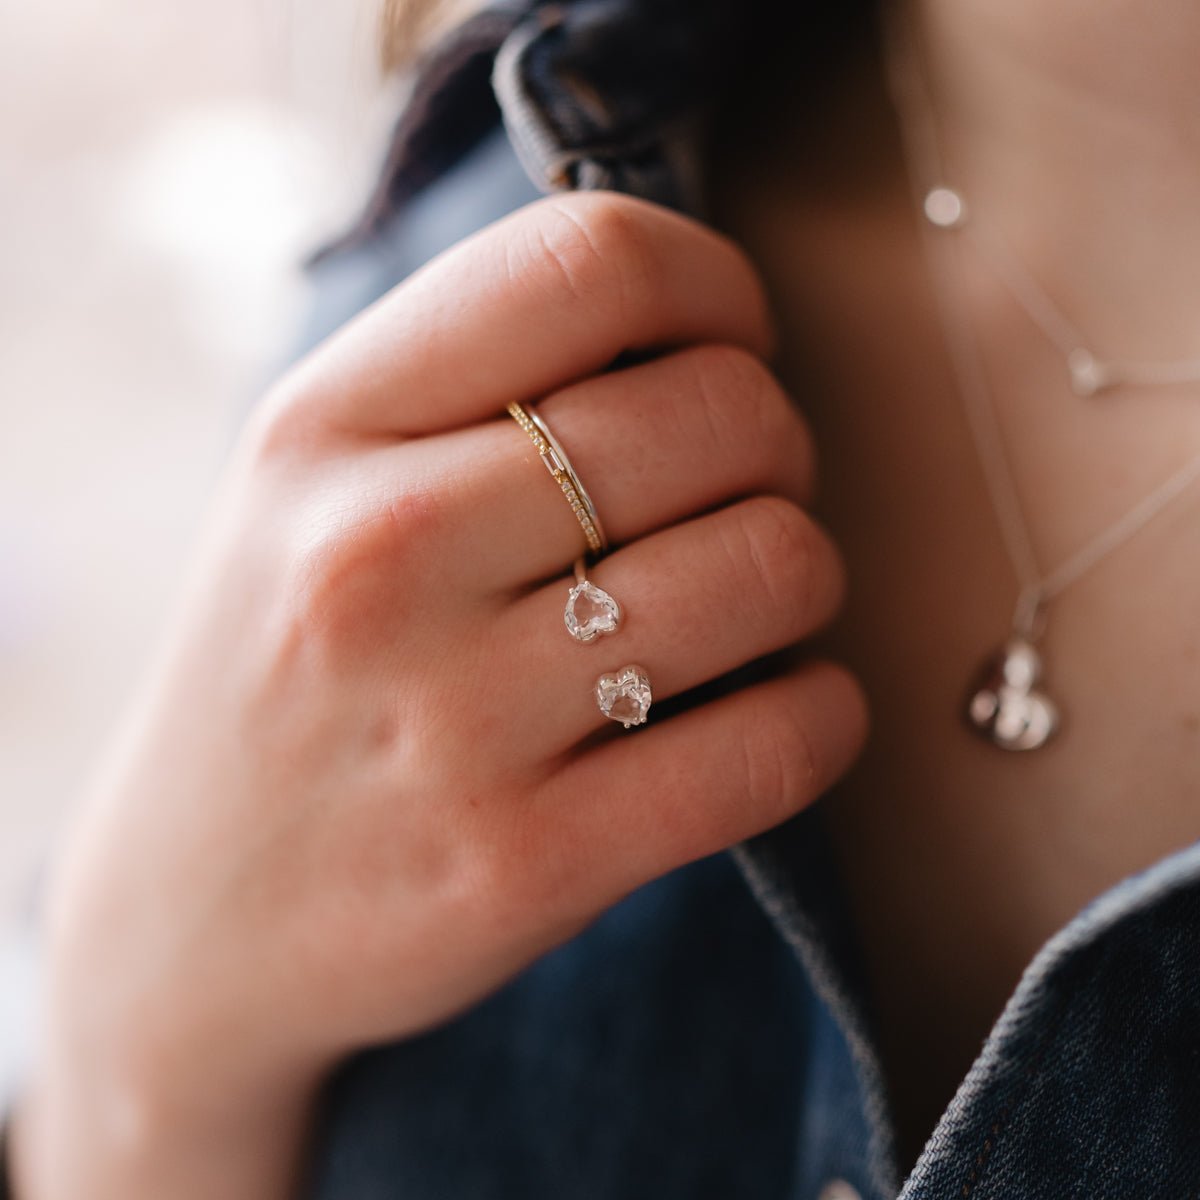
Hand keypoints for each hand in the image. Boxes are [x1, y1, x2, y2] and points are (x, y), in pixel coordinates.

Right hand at [12, 191, 867, 1198]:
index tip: (732, 346)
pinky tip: (775, 709)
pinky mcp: (523, 865)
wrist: (192, 920)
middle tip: (743, 495)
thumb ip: (469, 385)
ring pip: (773, 566)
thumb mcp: (309, 491)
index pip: (591, 262)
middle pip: (721, 413)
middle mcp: (381, 553)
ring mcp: (451, 719)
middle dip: (780, 445)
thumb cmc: (289, 676)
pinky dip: (820, 715)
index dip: (716, 286)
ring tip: (749, 609)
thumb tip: (700, 326)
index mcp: (326, 427)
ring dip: (805, 577)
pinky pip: (775, 746)